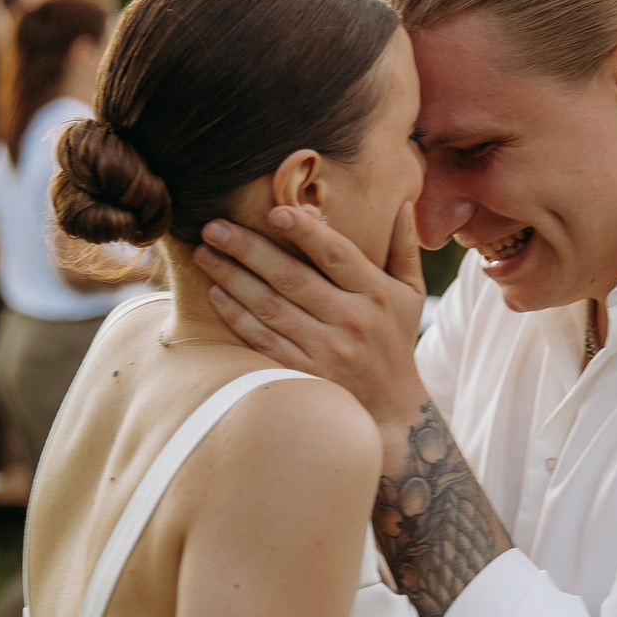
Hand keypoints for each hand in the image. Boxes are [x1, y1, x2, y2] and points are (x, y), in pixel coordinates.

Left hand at [197, 203, 428, 430]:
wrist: (394, 411)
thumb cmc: (396, 341)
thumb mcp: (411, 294)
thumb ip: (404, 248)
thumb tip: (403, 205)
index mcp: (375, 293)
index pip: (335, 254)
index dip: (305, 231)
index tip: (274, 210)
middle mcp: (351, 321)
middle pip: (291, 277)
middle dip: (247, 248)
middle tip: (214, 226)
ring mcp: (325, 350)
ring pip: (269, 306)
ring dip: (232, 277)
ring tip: (205, 254)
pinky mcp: (303, 372)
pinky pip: (262, 339)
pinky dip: (237, 315)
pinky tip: (216, 293)